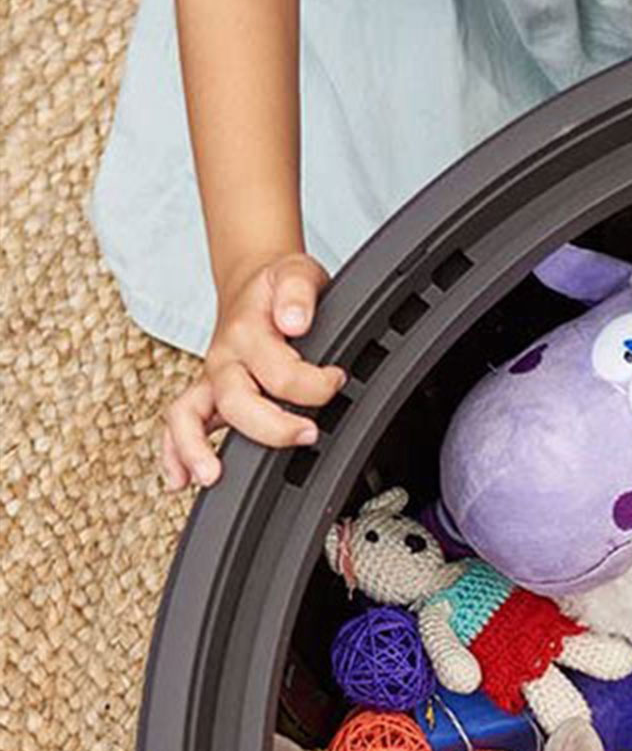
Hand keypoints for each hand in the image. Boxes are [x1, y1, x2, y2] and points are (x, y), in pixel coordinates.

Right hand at [161, 252, 344, 489]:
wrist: (253, 283)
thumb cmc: (277, 285)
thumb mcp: (297, 270)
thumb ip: (298, 290)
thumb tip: (293, 321)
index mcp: (248, 332)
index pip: (279, 371)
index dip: (315, 384)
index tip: (337, 380)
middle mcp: (224, 359)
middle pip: (235, 401)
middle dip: (271, 426)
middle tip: (308, 435)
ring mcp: (212, 379)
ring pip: (189, 414)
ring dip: (195, 447)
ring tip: (210, 475)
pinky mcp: (208, 394)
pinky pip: (180, 423)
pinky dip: (174, 452)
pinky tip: (179, 479)